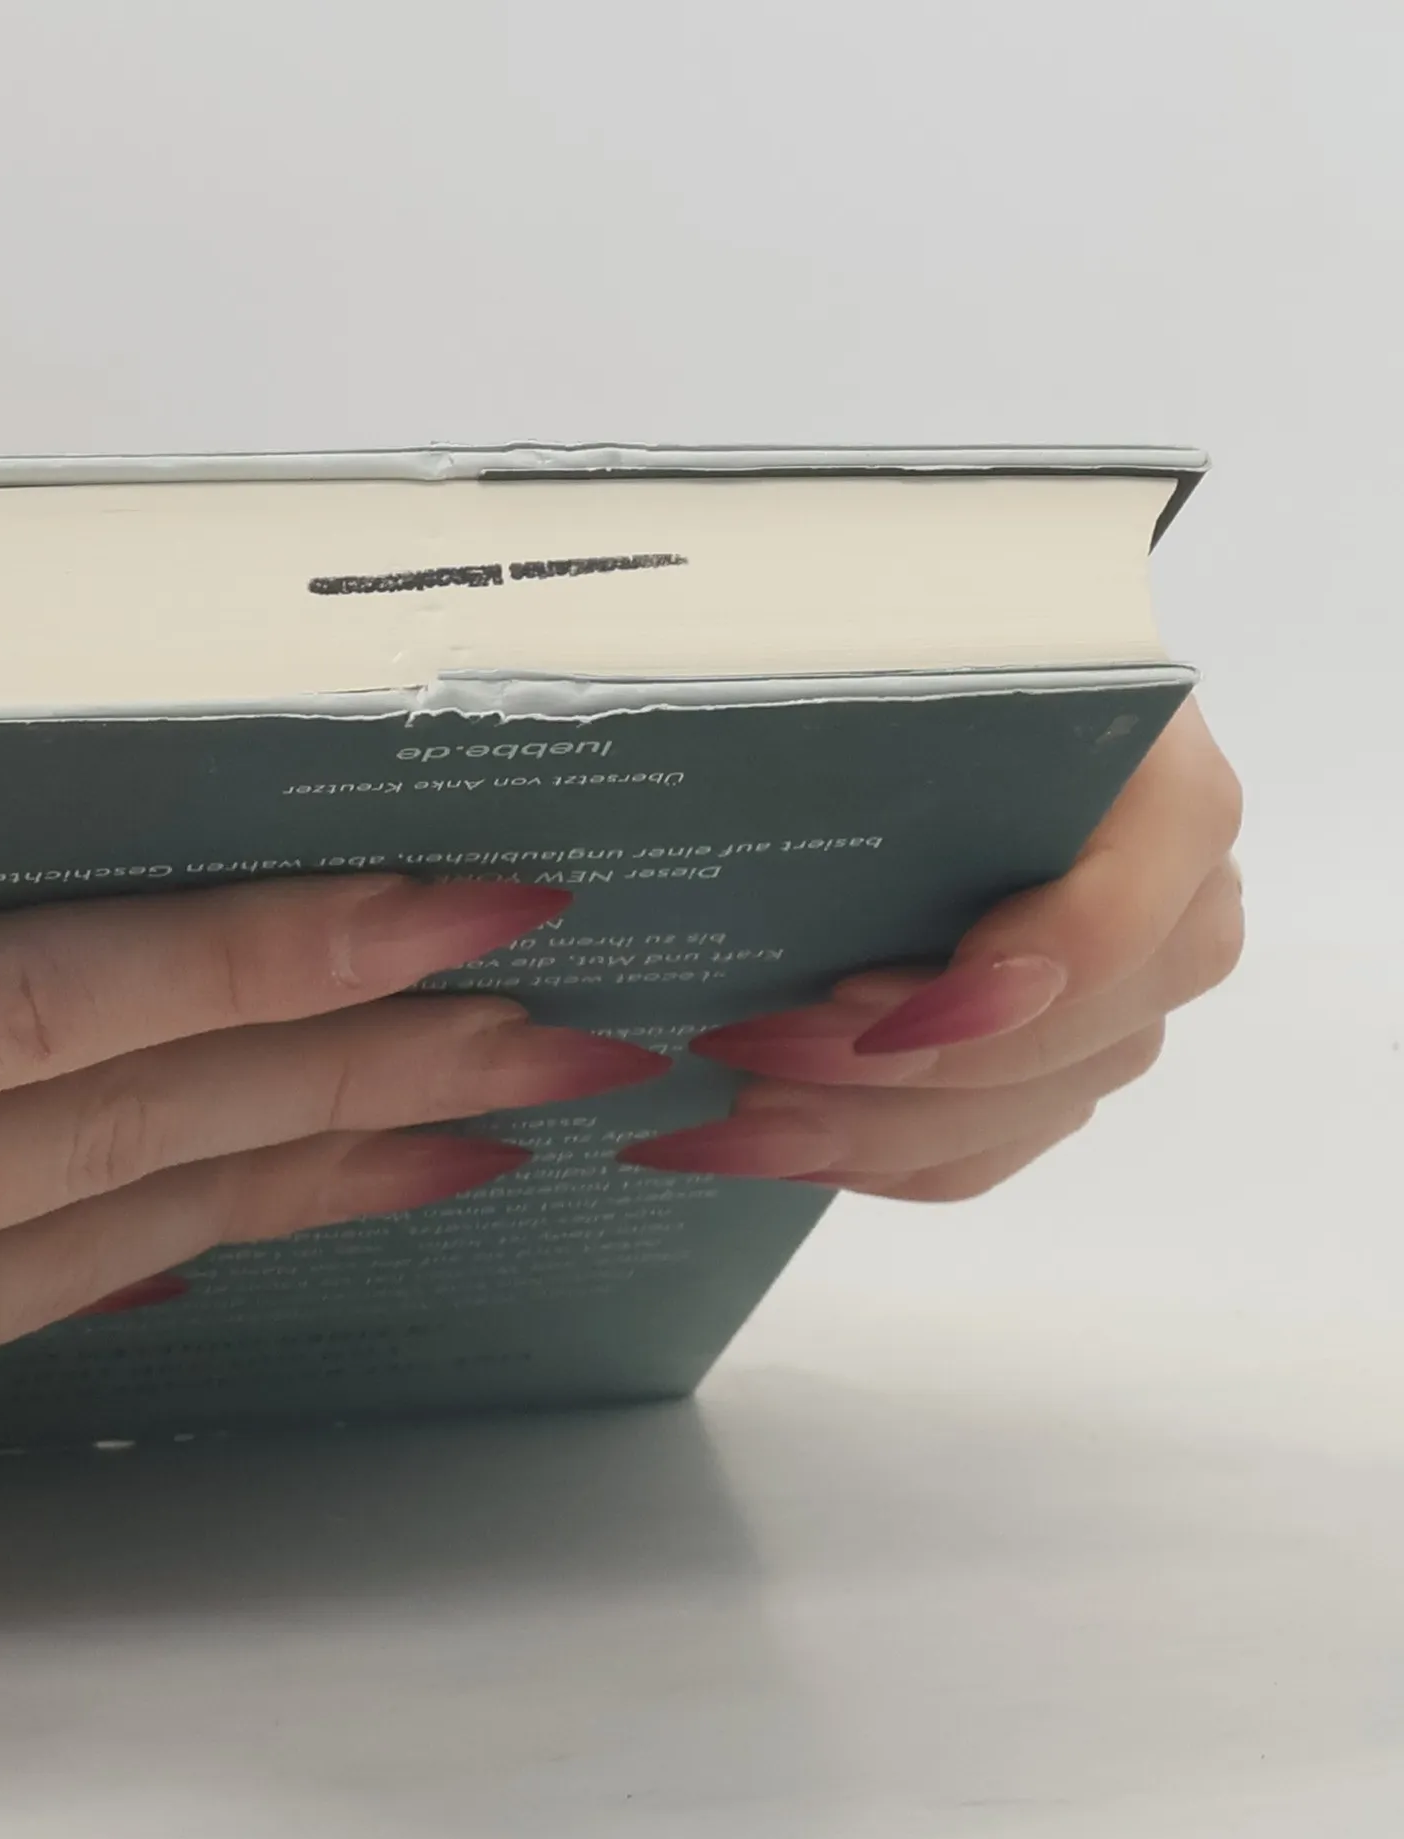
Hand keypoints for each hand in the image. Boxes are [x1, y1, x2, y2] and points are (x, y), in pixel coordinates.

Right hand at [0, 712, 664, 1543]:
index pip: (72, 998)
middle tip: (560, 1028)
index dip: (294, 950)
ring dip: (298, 1183)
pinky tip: (246, 1198)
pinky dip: (120, 1246)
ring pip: (88, 1255)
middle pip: (132, 1142)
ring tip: (476, 1129)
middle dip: (374, 1074)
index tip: (472, 913)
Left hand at [620, 700, 1243, 1198]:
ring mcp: (1133, 983)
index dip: (1006, 988)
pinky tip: (791, 1152)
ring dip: (877, 1133)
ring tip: (734, 1120)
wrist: (953, 683)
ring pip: (1037, 1103)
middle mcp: (1176, 893)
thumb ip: (863, 680)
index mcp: (1156, 779)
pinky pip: (1009, 1140)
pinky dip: (899, 1160)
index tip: (858, 1006)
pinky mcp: (1073, 1045)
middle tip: (743, 1057)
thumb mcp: (899, 633)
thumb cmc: (914, 638)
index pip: (1129, 912)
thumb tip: (708, 719)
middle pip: (1081, 1037)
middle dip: (900, 1078)